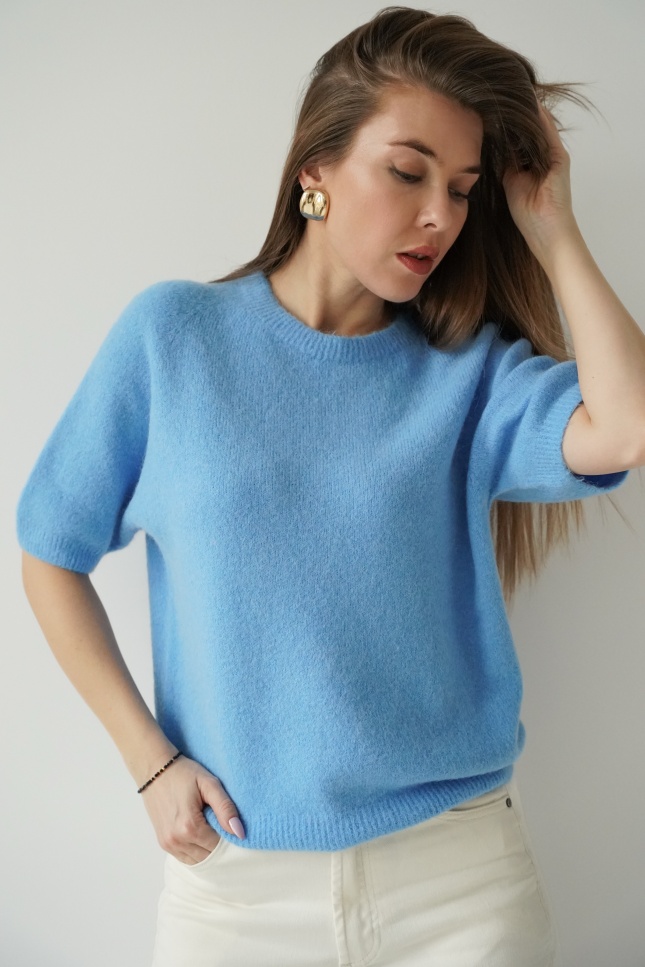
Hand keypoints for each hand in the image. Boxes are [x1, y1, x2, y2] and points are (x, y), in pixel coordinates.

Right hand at [140, 754, 244, 864]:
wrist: (155, 770)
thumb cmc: (184, 774)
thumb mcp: (209, 784)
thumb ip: (225, 808)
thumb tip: (240, 833)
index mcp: (190, 826)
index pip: (220, 846)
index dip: (229, 836)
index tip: (230, 822)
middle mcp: (176, 840)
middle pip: (209, 856)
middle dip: (219, 844)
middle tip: (221, 824)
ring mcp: (168, 844)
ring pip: (198, 861)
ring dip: (207, 849)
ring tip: (210, 827)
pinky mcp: (163, 844)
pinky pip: (186, 858)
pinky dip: (196, 851)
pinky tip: (200, 833)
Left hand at [502, 101, 578, 259]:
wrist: (547, 232)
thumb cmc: (528, 214)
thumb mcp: (509, 182)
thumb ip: (504, 164)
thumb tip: (488, 146)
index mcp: (532, 161)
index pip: (519, 135)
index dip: (505, 123)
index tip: (487, 108)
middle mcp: (544, 155)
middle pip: (528, 127)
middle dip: (513, 113)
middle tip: (494, 94)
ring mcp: (553, 154)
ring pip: (537, 126)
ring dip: (524, 111)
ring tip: (507, 93)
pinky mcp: (559, 158)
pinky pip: (547, 133)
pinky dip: (536, 118)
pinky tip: (525, 104)